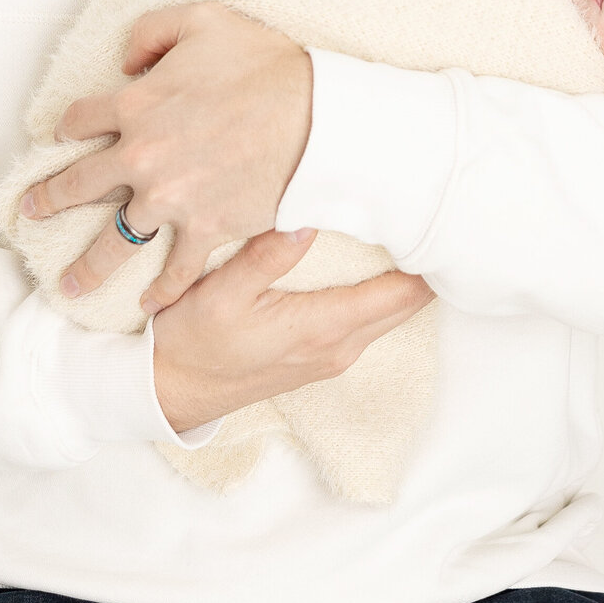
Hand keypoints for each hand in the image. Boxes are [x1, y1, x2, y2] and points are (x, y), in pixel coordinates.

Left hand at [19, 3, 312, 303]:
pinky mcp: (208, 228)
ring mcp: (172, 198)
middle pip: (79, 184)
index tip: (63, 137)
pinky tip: (149, 305)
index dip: (69, 126)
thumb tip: (126, 62)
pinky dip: (163, 290)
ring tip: (68, 285)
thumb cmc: (265, 62)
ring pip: (114, 241)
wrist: (320, 116)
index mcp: (135, 104)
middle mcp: (141, 156)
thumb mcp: (202, 19)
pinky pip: (176, 268)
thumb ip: (151, 31)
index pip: (80, 120)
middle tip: (30, 212)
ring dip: (87, 266)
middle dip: (49, 199)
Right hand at [149, 228, 433, 430]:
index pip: (403, 293)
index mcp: (323, 327)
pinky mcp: (323, 357)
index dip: (425, 256)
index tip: (430, 216)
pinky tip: (370, 262)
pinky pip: (369, 322)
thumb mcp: (221, 292)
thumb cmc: (194, 342)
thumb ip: (268, 256)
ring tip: (402, 228)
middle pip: (408, 304)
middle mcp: (340, 347)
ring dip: (403, 278)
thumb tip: (309, 219)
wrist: (173, 390)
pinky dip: (381, 293)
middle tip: (424, 211)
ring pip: (390, 313)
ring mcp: (334, 355)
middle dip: (423, 262)